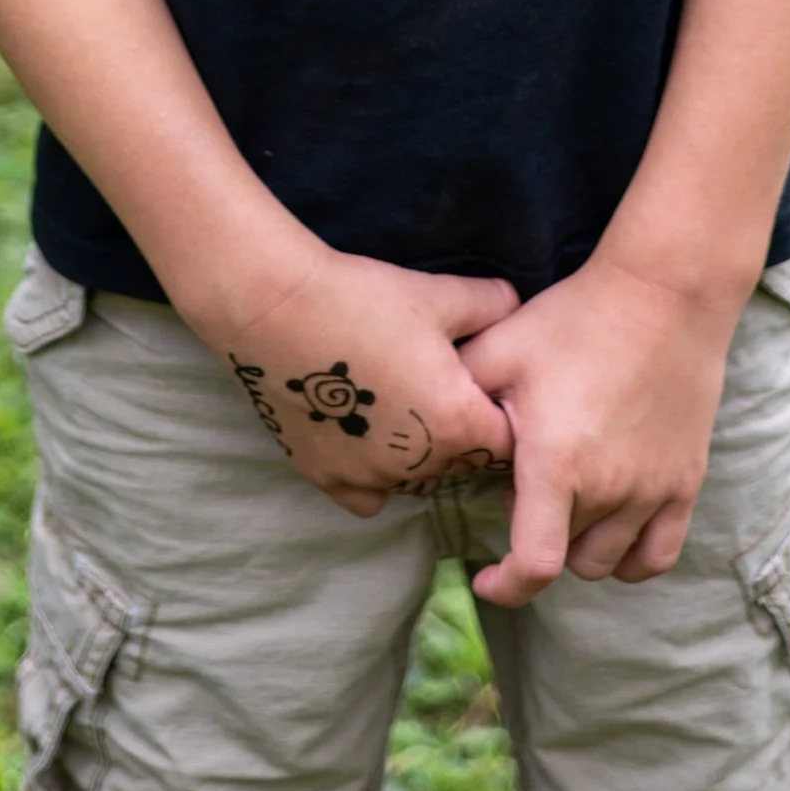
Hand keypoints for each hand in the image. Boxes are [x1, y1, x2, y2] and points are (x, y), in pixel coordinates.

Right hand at [196, 244, 519, 517]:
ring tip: (401, 404)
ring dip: (421, 455)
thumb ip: (490, 305)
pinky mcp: (326, 478)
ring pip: (417, 480)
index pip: (506, 442)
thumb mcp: (438, 294)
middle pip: (462, 464)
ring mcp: (370, 478)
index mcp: (456, 422)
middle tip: (439, 387)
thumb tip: (513, 305)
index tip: (485, 387)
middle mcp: (418, 465)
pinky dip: (376, 475)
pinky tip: (368, 438)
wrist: (275, 307)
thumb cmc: (362, 297)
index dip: (502, 415)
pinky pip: (369, 496)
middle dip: (462, 435)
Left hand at [460, 253, 738, 602]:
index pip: (535, 565)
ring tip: (567, 500)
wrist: (662, 294)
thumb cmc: (574, 319)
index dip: (505, 587)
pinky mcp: (685, 483)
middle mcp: (609, 490)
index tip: (485, 578)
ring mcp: (653, 491)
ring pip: (607, 562)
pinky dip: (631, 559)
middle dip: (536, 533)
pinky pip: (657, 555)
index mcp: (557, 464)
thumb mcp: (501, 347)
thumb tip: (428, 429)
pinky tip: (612, 530)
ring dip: (579, 545)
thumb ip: (458, 394)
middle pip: (565, 555)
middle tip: (528, 484)